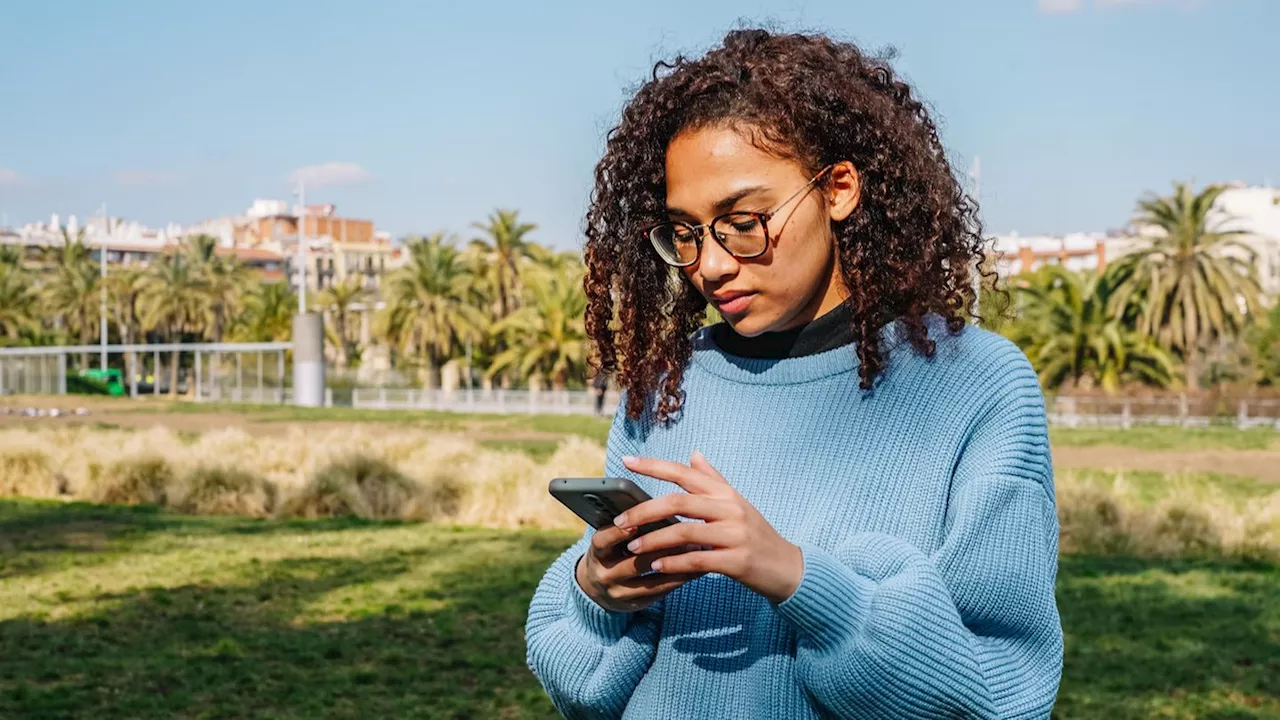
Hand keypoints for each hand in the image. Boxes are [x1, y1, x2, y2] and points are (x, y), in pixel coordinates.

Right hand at [575, 519, 703, 613]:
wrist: (598, 588)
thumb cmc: (611, 551)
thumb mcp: (609, 539)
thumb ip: (625, 526)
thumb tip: (657, 506)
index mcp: (596, 553)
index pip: (602, 542)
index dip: (616, 533)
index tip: (634, 523)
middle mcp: (605, 575)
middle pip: (634, 563)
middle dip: (661, 549)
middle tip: (685, 534)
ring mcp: (619, 593)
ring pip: (651, 580)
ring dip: (677, 564)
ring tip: (698, 550)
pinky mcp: (635, 604)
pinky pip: (661, 591)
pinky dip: (680, 578)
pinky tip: (697, 567)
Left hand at [615, 451, 803, 603]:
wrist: (787, 568)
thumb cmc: (757, 534)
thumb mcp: (738, 503)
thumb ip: (714, 480)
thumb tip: (694, 453)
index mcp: (726, 493)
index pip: (684, 472)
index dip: (653, 466)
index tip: (626, 461)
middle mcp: (730, 509)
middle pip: (678, 502)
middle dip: (644, 511)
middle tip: (619, 520)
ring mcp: (735, 535)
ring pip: (684, 532)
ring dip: (654, 540)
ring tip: (632, 548)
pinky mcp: (737, 561)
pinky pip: (697, 560)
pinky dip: (674, 563)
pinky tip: (657, 566)